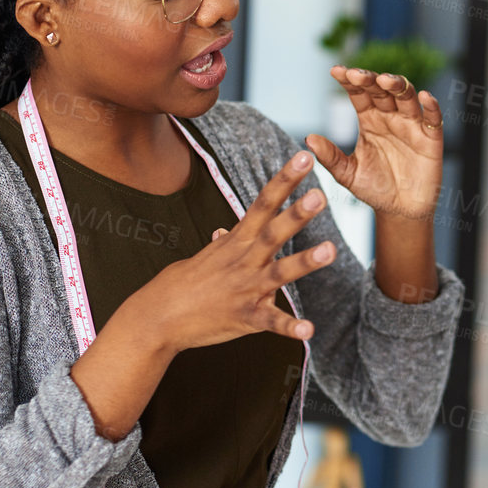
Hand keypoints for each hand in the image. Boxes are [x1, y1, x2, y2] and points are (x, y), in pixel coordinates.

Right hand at [129, 150, 334, 351]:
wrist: (157, 318)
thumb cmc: (181, 285)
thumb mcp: (204, 258)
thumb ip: (223, 245)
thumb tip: (222, 232)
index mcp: (237, 242)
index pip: (263, 203)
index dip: (285, 179)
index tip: (305, 158)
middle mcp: (244, 261)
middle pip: (274, 232)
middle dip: (297, 213)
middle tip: (321, 195)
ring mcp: (245, 289)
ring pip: (280, 273)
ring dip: (305, 262)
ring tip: (330, 250)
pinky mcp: (245, 318)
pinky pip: (271, 322)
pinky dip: (290, 327)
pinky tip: (309, 329)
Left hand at [304, 66, 443, 220]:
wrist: (400, 211)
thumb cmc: (374, 188)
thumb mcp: (347, 174)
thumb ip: (330, 156)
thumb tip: (308, 139)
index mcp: (369, 120)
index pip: (359, 94)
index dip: (349, 81)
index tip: (336, 71)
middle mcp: (390, 117)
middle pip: (382, 90)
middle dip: (370, 80)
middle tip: (356, 75)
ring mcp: (412, 125)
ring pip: (407, 97)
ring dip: (398, 85)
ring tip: (385, 80)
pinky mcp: (431, 139)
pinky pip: (433, 118)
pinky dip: (432, 106)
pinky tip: (425, 96)